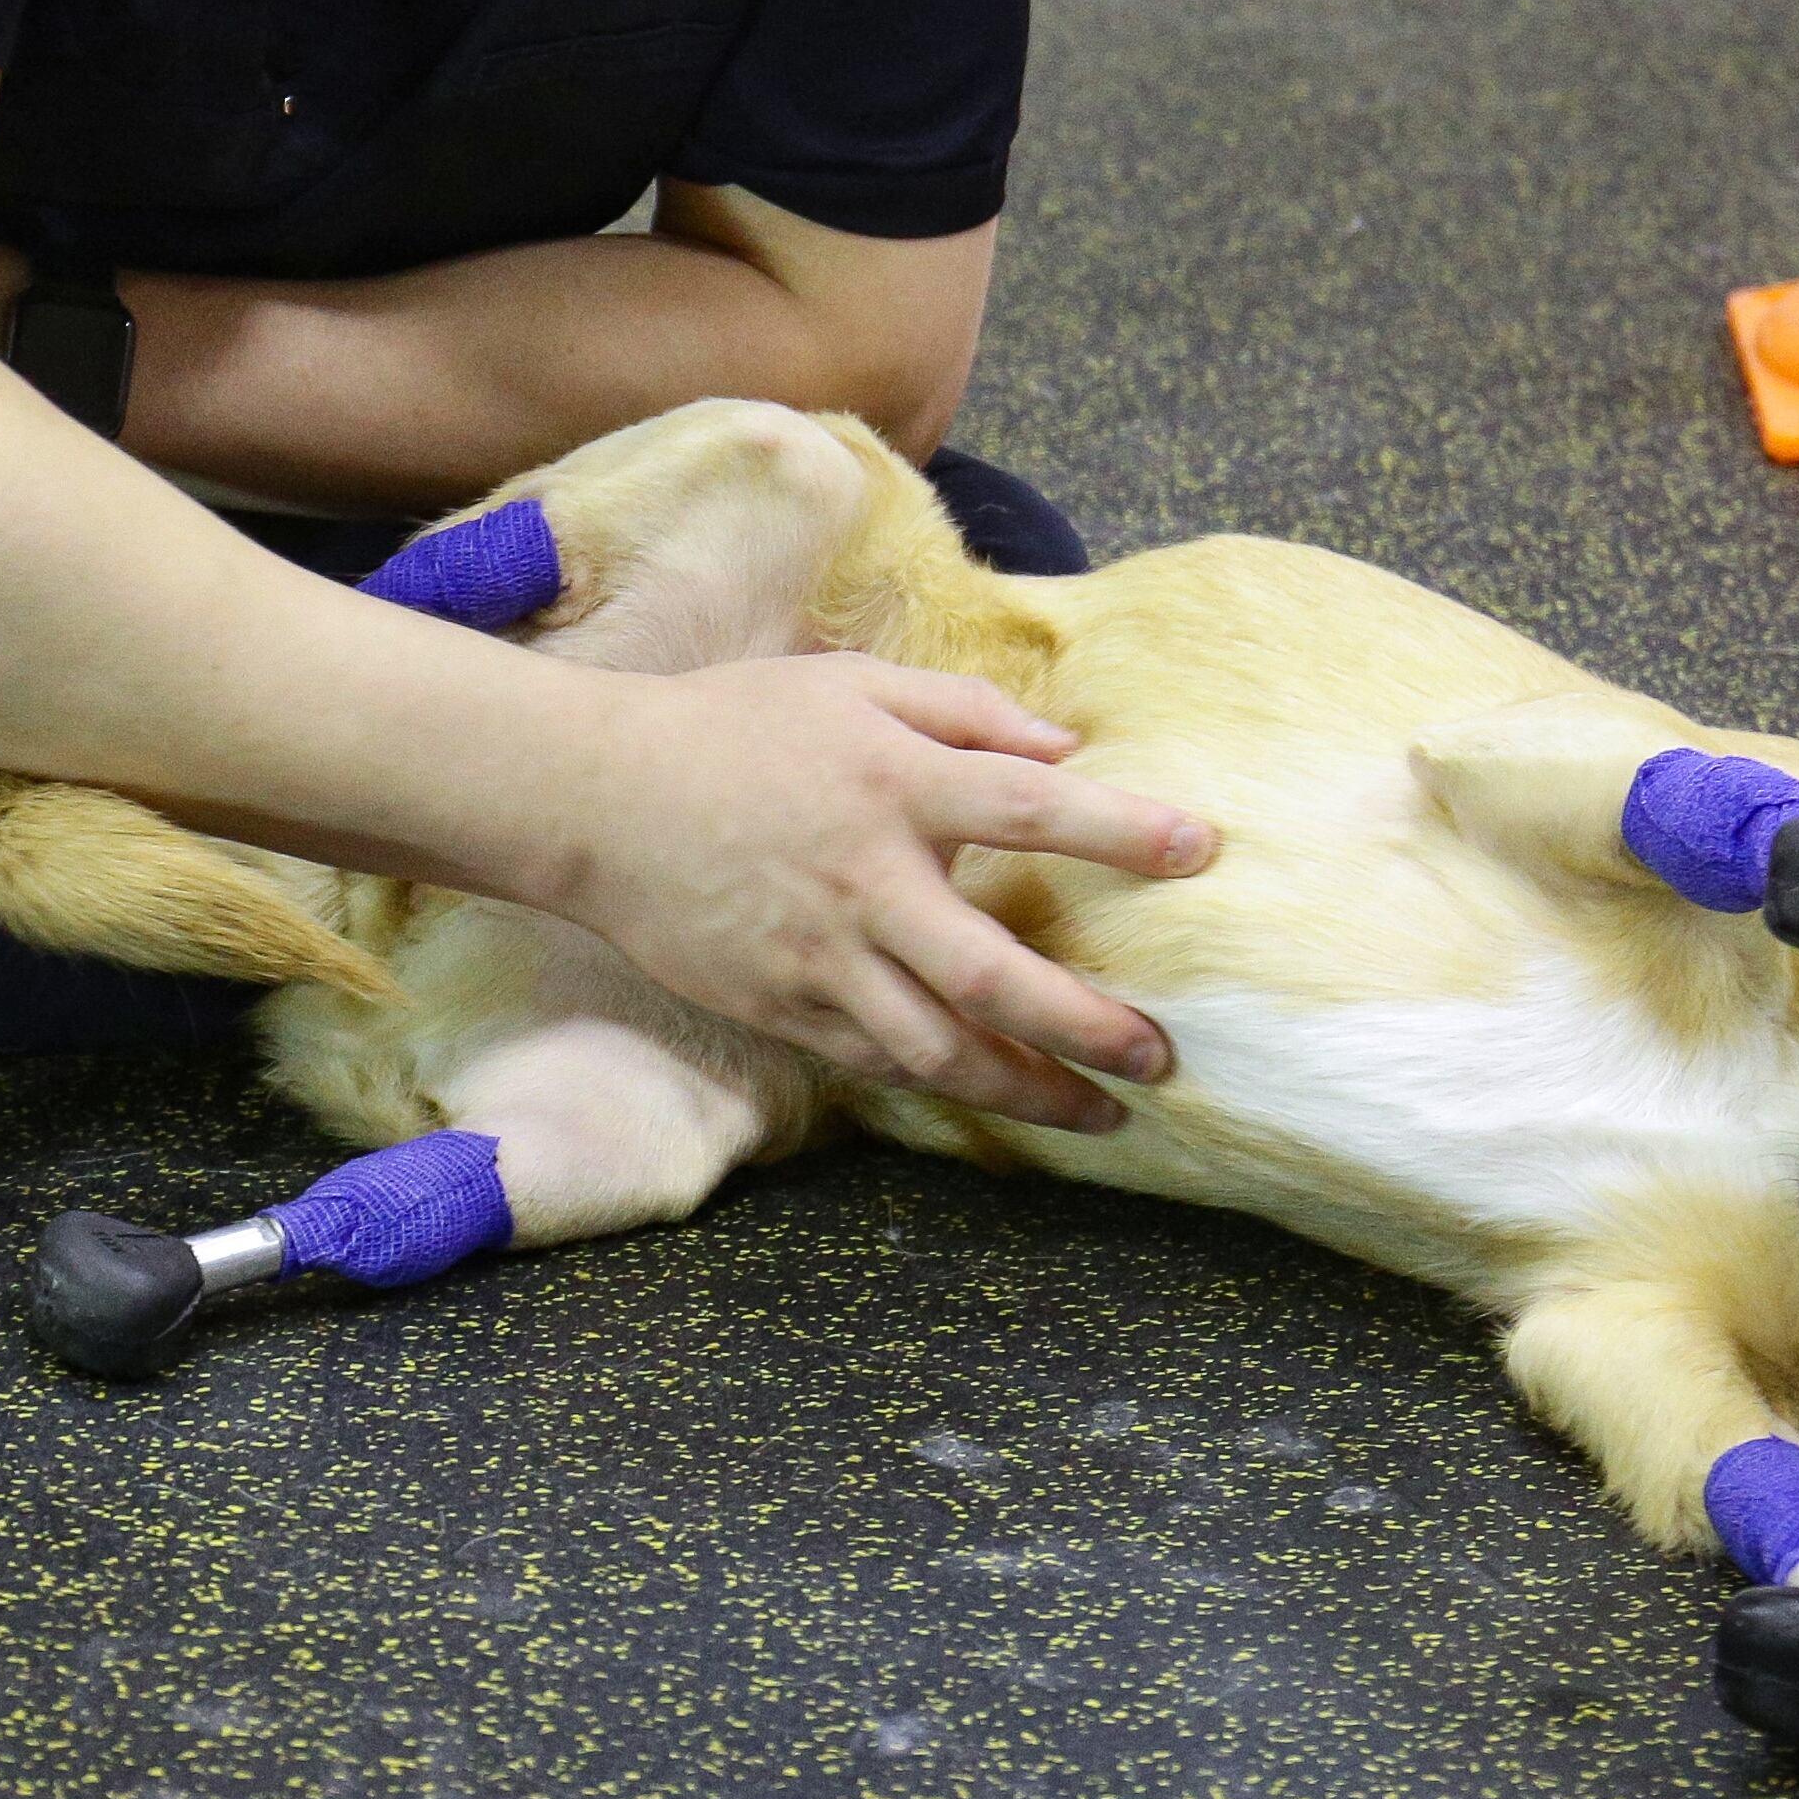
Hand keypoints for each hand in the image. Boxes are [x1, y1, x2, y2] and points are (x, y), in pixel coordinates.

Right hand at [538, 653, 1215, 1132]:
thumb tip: (1064, 751)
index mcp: (893, 785)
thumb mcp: (853, 686)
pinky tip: (995, 1090)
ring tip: (1100, 1112)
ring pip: (938, 1050)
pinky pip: (877, 1061)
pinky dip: (944, 1083)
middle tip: (1163, 1056)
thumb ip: (965, 712)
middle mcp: (865, 884)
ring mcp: (819, 959)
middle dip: (1088, 1027)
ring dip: (1029, 1089)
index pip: (1032, 812)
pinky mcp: (780, 1007)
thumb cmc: (733, 726)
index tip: (1203, 851)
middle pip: (995, 977)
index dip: (1123, 833)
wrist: (595, 798)